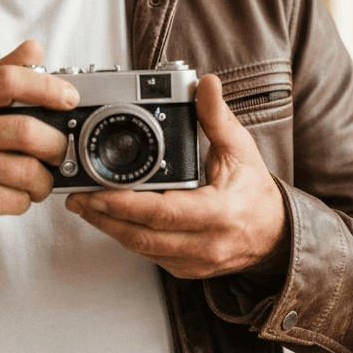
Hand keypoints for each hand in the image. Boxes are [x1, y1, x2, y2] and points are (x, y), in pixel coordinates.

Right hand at [0, 40, 78, 257]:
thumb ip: (1, 75)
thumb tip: (34, 48)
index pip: (8, 79)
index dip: (46, 86)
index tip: (69, 97)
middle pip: (27, 131)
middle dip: (56, 145)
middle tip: (59, 151)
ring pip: (29, 171)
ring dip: (44, 179)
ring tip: (38, 179)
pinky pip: (18, 199)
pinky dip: (26, 199)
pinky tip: (15, 193)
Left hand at [65, 74, 287, 279]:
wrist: (276, 236)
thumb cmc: (256, 192)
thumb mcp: (241, 150)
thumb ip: (218, 117)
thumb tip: (206, 84)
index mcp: (220, 214)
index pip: (163, 212)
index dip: (125, 203)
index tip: (96, 190)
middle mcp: (206, 244)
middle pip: (143, 235)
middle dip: (104, 215)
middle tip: (77, 196)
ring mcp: (194, 262)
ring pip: (141, 248)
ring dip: (109, 226)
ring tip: (83, 204)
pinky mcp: (185, 269)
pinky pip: (148, 255)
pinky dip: (125, 235)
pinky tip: (108, 218)